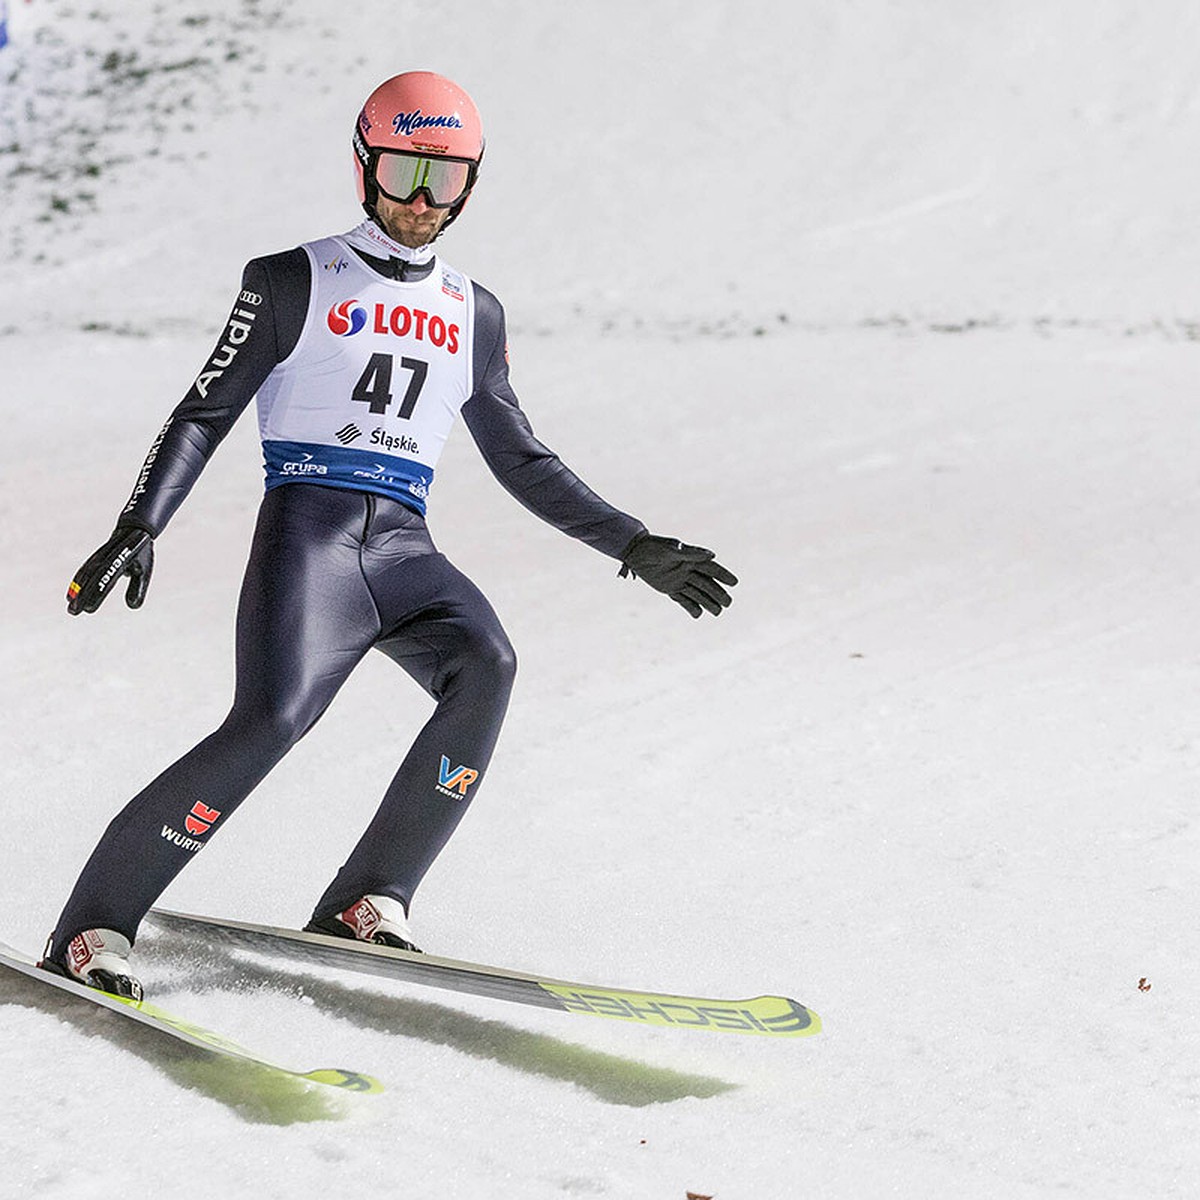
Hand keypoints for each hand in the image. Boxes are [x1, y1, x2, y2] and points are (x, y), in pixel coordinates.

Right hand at [66, 527, 154, 615]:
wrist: (133, 529)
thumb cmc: (140, 554)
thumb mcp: (143, 570)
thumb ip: (138, 587)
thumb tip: (133, 606)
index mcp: (122, 559)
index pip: (107, 578)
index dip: (97, 593)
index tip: (89, 608)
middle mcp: (107, 557)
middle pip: (92, 578)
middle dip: (82, 595)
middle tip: (73, 611)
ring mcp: (99, 556)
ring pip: (85, 574)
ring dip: (77, 590)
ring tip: (70, 606)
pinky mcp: (95, 558)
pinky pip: (84, 570)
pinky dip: (77, 582)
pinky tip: (71, 595)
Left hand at [619, 532, 736, 617]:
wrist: (634, 552)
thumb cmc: (654, 547)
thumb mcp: (671, 550)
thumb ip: (691, 554)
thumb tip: (712, 555)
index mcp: (691, 559)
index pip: (711, 569)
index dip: (723, 575)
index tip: (734, 583)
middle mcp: (687, 570)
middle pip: (706, 584)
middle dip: (718, 593)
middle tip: (728, 603)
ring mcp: (679, 580)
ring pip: (697, 594)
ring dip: (708, 602)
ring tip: (718, 612)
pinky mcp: (669, 588)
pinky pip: (682, 600)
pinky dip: (690, 607)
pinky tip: (698, 614)